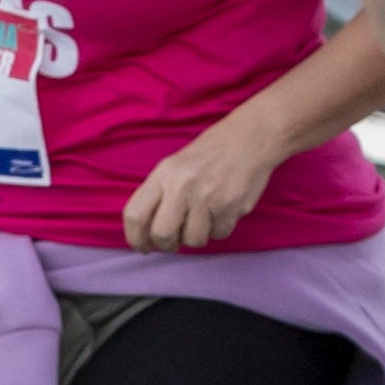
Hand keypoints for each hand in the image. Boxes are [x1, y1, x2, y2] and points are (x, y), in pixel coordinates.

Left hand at [122, 113, 280, 254]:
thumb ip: (159, 195)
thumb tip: (146, 233)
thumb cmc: (209, 154)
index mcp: (163, 174)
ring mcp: (207, 197)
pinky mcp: (230, 206)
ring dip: (197, 236)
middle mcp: (182, 185)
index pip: (135, 214)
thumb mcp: (175, 165)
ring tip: (204, 217)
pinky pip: (219, 234)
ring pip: (192, 240)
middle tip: (174, 241)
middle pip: (161, 234)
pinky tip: (223, 209)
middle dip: (167, 244)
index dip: (135, 237)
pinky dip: (220, 228)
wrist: (250, 138)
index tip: (143, 246)